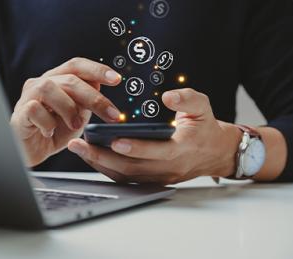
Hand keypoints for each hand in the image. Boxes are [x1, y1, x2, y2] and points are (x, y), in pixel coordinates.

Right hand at [10, 58, 121, 166]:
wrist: (33, 151)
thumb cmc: (55, 131)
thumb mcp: (78, 115)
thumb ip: (86, 101)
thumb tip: (101, 86)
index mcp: (57, 79)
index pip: (77, 66)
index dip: (97, 69)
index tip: (117, 79)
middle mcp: (41, 83)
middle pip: (69, 79)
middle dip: (94, 98)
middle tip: (111, 115)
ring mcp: (28, 97)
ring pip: (49, 88)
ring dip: (68, 109)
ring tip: (76, 126)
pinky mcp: (19, 113)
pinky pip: (34, 109)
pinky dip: (48, 123)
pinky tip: (50, 132)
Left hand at [68, 88, 241, 184]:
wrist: (214, 153)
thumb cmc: (205, 128)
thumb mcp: (203, 108)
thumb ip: (187, 99)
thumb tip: (168, 97)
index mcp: (181, 149)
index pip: (156, 151)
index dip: (136, 148)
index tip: (115, 140)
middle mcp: (167, 168)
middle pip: (131, 168)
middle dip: (102, 157)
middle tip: (79, 145)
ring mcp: (158, 177)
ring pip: (125, 175)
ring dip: (99, 163)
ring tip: (78, 149)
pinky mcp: (151, 179)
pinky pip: (126, 177)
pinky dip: (107, 168)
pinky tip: (91, 156)